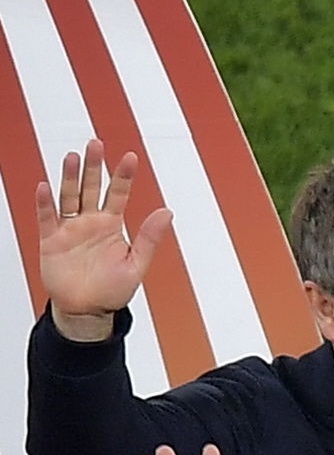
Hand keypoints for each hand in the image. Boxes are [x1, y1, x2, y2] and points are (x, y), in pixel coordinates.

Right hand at [31, 144, 170, 332]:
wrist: (87, 310)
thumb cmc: (112, 290)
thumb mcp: (136, 264)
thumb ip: (149, 238)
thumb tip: (167, 212)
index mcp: (112, 226)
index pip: (119, 194)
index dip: (123, 176)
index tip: (130, 157)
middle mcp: (90, 223)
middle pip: (91, 188)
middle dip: (94, 166)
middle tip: (95, 144)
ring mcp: (70, 229)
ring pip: (69, 197)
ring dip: (70, 177)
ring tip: (72, 156)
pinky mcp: (52, 241)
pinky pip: (47, 218)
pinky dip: (45, 203)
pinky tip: (45, 186)